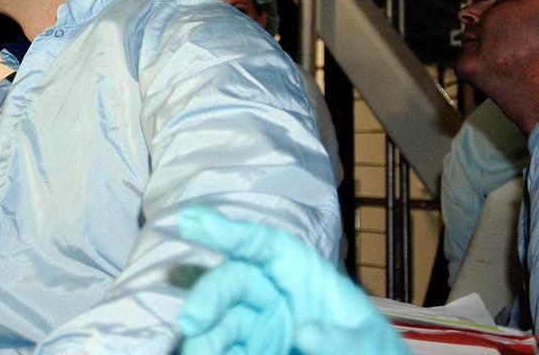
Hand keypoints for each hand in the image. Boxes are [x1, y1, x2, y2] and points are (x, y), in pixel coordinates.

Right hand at [176, 207, 407, 354]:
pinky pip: (224, 348)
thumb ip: (344, 341)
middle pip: (234, 282)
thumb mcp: (372, 348)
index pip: (265, 246)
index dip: (228, 232)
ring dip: (205, 336)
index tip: (190, 220)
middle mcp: (278, 300)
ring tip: (197, 352)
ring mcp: (263, 330)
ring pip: (222, 321)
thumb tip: (305, 332)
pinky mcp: (253, 352)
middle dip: (208, 297)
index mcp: (309, 280)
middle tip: (190, 323)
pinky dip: (212, 351)